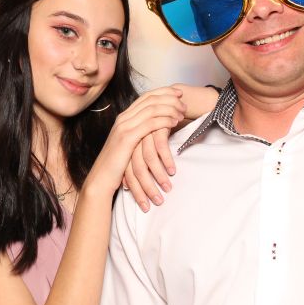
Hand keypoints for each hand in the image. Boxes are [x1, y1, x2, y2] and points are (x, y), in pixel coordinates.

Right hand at [84, 87, 185, 208]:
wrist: (101, 178)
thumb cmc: (117, 165)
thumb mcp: (129, 145)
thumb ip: (139, 134)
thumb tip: (156, 129)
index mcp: (124, 117)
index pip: (146, 96)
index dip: (164, 92)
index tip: (179, 93)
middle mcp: (123, 118)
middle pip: (150, 99)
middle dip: (170, 98)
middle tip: (184, 103)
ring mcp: (124, 127)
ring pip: (152, 109)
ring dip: (170, 109)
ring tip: (182, 114)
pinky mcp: (127, 138)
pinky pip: (150, 124)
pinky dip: (164, 121)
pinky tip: (174, 123)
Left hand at [122, 84, 219, 210]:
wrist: (177, 100)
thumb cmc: (166, 124)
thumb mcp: (151, 140)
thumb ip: (144, 156)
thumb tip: (138, 177)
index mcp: (129, 140)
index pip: (126, 169)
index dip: (132, 186)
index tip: (139, 202)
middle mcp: (133, 135)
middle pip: (133, 167)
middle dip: (142, 188)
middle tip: (152, 204)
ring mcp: (144, 129)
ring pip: (146, 159)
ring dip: (156, 177)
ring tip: (165, 191)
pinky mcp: (156, 125)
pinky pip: (159, 146)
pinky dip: (164, 160)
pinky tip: (171, 171)